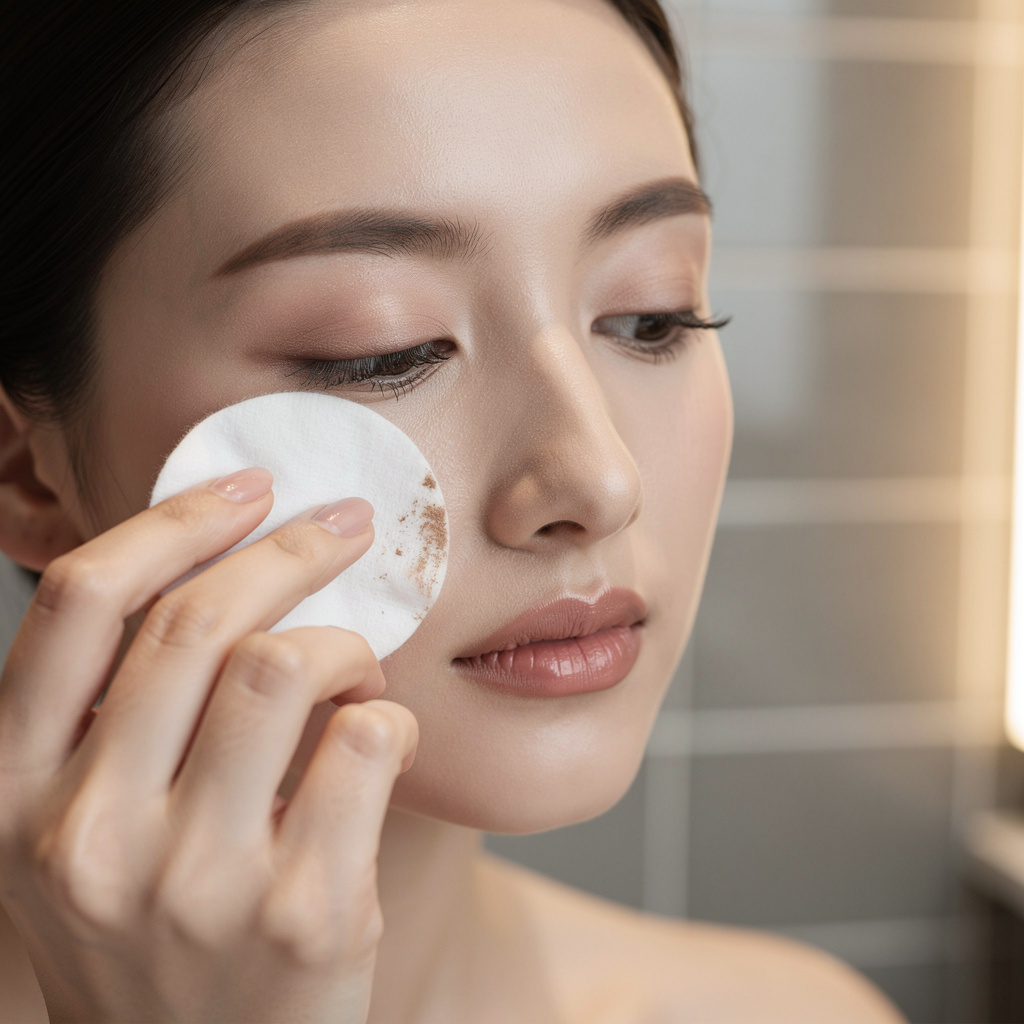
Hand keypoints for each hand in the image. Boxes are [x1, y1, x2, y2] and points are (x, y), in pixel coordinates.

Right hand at [0, 469, 416, 1022]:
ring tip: (359, 661)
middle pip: (196, 621)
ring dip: (345, 638)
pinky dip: (388, 716)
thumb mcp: (91, 825)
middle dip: (290, 548)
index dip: (172, 522)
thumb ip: (122, 711)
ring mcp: (193, 882)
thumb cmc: (158, 927)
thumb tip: (224, 560)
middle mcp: (86, 837)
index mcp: (14, 795)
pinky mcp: (301, 914)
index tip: (245, 486)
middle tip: (344, 525)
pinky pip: (366, 741)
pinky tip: (379, 739)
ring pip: (283, 667)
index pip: (77, 604)